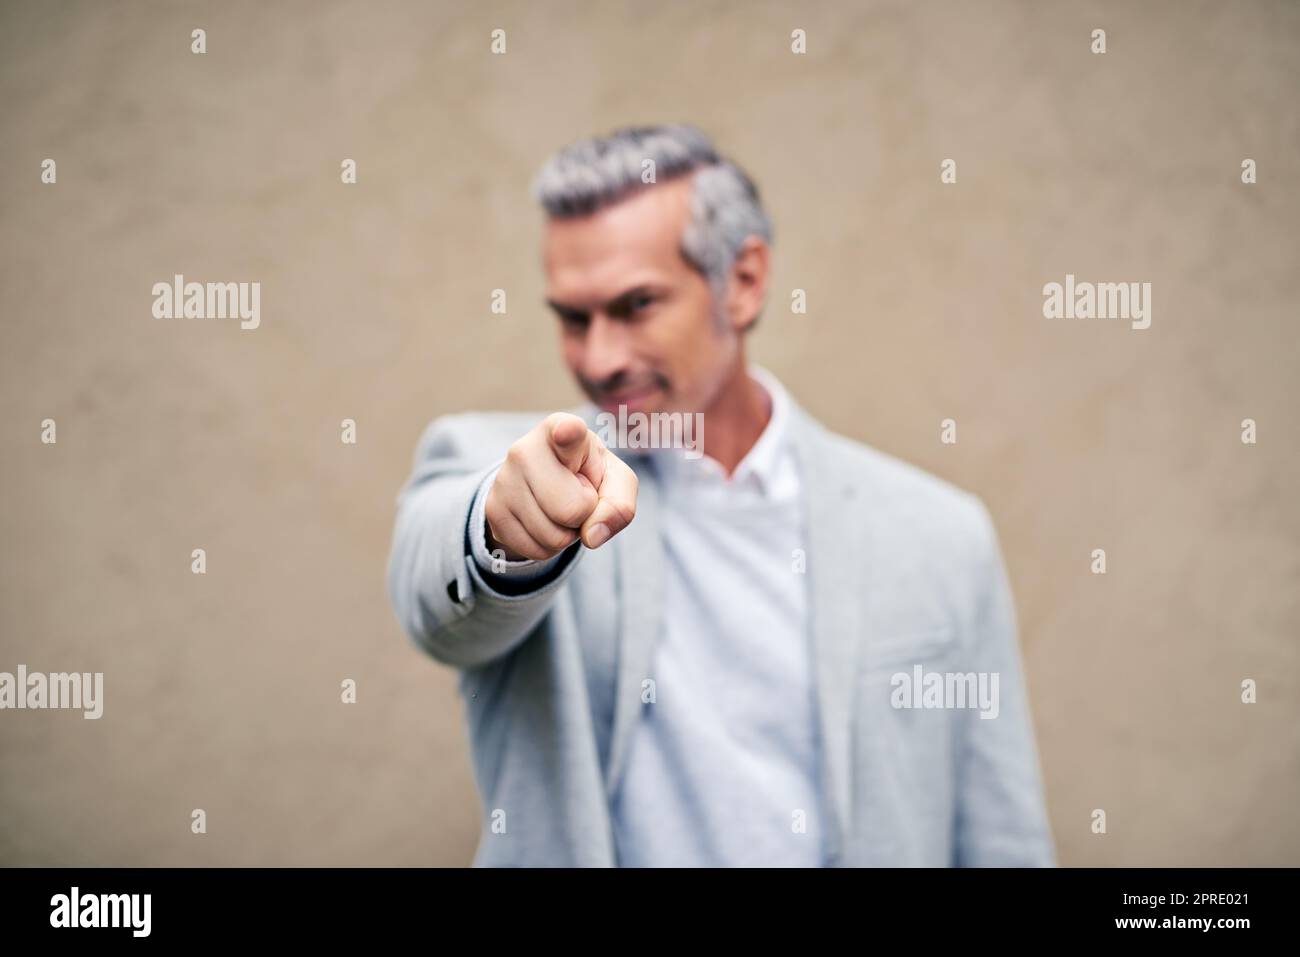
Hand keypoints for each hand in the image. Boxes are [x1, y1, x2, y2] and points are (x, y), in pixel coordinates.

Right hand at [484, 412, 637, 560]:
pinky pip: (536, 551)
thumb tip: (592, 537)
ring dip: (567, 533)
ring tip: (561, 507)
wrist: (548, 481)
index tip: (567, 431)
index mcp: (561, 429)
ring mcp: (504, 480)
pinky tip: (546, 520)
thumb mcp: (616, 482)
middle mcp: (525, 449)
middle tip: (577, 496)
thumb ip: (620, 505)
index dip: (568, 433)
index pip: (566, 432)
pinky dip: (550, 546)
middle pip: (571, 510)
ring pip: (553, 537)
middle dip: (584, 514)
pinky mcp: (493, 511)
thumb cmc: (589, 474)